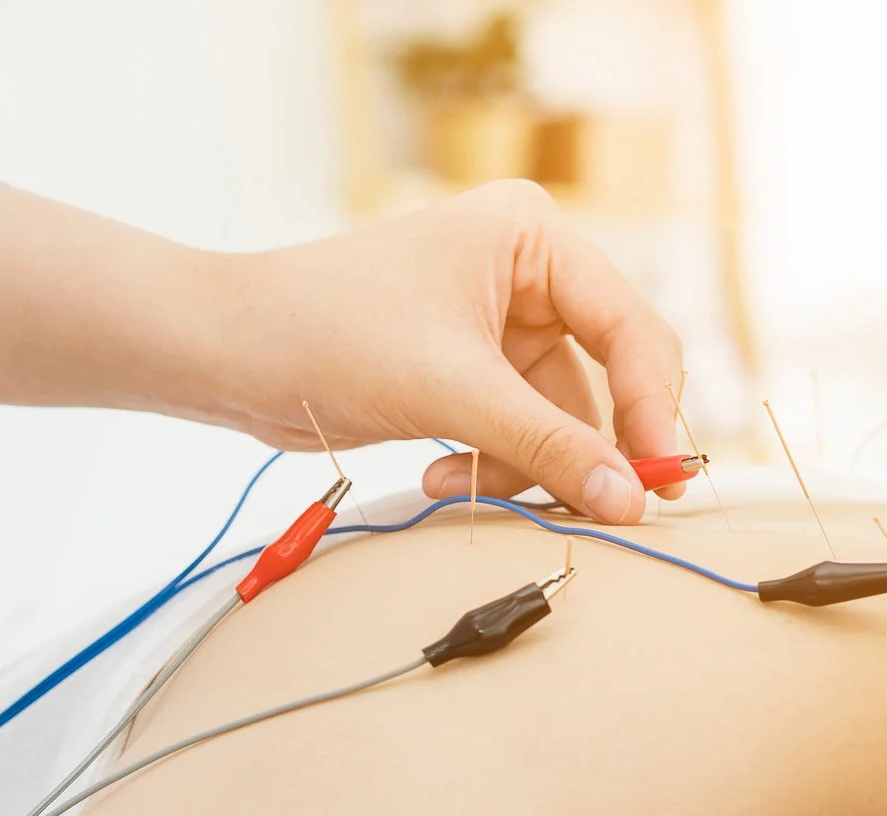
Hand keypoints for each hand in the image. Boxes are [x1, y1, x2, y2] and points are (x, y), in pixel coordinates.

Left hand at [223, 179, 687, 521]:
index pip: (629, 327)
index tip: (660, 482)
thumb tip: (631, 499)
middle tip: (608, 507)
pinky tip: (438, 473)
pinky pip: (522, 434)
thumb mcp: (451, 392)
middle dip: (592, 445)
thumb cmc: (324, 330)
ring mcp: (503, 325)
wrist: (226, 352)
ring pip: (563, 419)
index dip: (652, 408)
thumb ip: (549, 447)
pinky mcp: (475, 372)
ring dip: (525, 465)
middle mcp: (528, 272)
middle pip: (609, 377)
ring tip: (465, 482)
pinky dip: (493, 466)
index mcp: (532, 237)